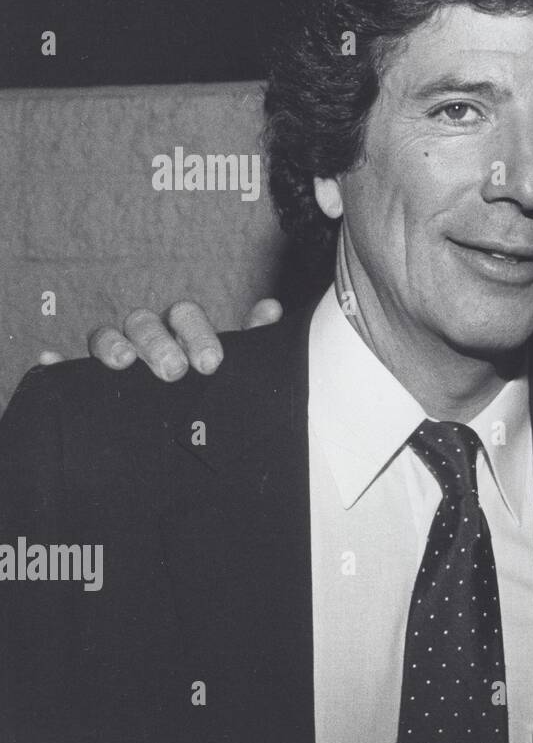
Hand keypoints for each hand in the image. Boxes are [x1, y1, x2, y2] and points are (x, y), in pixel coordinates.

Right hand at [37, 298, 282, 379]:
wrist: (182, 432)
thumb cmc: (205, 386)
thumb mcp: (231, 366)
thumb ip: (252, 340)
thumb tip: (272, 310)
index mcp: (180, 329)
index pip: (185, 315)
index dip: (196, 333)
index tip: (211, 364)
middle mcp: (145, 335)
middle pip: (144, 322)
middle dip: (158, 343)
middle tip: (174, 372)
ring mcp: (113, 353)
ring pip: (105, 335)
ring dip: (112, 344)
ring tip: (122, 363)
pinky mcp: (85, 378)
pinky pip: (65, 367)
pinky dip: (57, 363)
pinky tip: (51, 362)